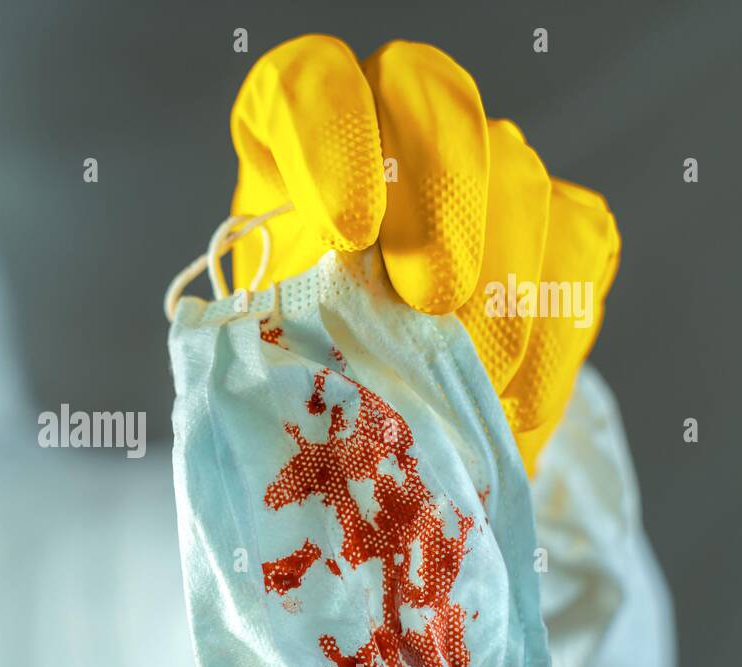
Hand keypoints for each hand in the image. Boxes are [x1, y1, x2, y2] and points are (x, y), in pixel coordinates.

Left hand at [229, 35, 619, 473]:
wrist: (389, 396)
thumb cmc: (312, 351)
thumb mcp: (281, 330)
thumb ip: (296, 309)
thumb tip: (337, 342)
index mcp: (301, 137)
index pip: (308, 82)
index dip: (334, 139)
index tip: (348, 232)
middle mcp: (397, 120)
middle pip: (429, 103)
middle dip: (441, 201)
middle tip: (432, 298)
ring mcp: (488, 160)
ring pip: (514, 175)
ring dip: (498, 282)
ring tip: (474, 369)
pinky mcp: (561, 217)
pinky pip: (574, 244)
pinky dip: (547, 329)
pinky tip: (511, 389)